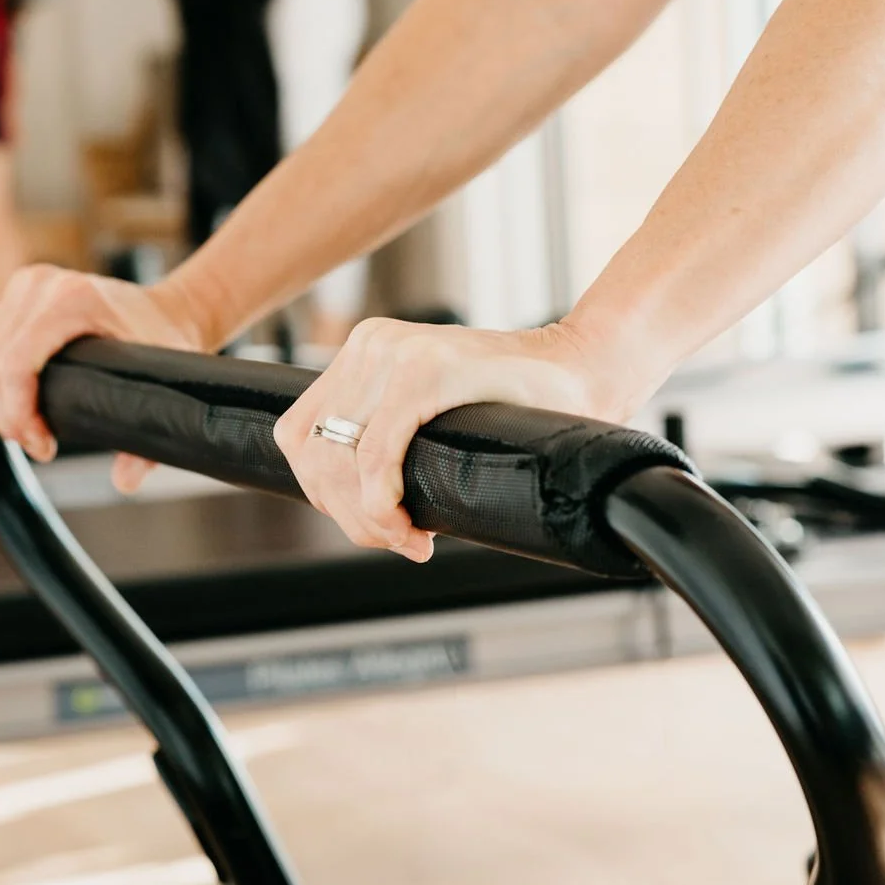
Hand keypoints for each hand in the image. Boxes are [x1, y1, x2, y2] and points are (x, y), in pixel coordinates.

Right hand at [0, 267, 204, 490]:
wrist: (167, 309)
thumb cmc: (165, 341)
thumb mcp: (162, 386)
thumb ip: (146, 442)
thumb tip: (124, 481)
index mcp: (75, 298)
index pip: (16, 362)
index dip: (18, 413)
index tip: (43, 445)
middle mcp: (42, 284)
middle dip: (4, 415)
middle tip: (35, 444)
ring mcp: (26, 284)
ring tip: (24, 430)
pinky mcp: (16, 293)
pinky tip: (12, 406)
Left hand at [274, 318, 609, 563]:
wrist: (585, 371)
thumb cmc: (517, 406)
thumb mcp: (431, 415)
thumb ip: (384, 438)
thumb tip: (340, 504)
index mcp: (362, 351)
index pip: (300, 435)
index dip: (322, 494)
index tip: (372, 524)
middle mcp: (370, 344)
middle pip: (312, 451)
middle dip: (345, 514)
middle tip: (395, 541)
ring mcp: (395, 351)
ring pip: (337, 459)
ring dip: (365, 517)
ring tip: (407, 538)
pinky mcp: (427, 370)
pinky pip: (376, 455)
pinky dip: (383, 504)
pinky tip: (413, 528)